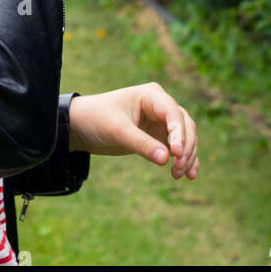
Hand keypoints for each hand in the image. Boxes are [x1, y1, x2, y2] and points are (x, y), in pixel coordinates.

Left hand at [68, 83, 197, 179]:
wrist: (81, 127)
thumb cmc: (97, 119)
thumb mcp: (118, 131)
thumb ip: (142, 144)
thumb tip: (168, 159)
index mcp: (151, 95)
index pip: (174, 113)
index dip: (180, 134)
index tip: (177, 154)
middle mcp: (159, 106)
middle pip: (185, 125)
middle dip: (186, 147)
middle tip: (178, 168)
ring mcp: (160, 121)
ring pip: (186, 137)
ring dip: (187, 156)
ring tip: (178, 175)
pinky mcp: (158, 136)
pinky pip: (179, 148)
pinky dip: (186, 160)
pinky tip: (189, 176)